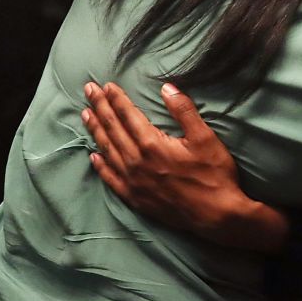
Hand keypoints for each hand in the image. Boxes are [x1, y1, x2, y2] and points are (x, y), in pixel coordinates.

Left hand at [81, 81, 288, 252]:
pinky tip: (93, 156)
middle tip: (88, 90)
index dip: (116, 98)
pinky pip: (111, 179)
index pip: (128, 115)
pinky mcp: (135, 198)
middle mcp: (136, 162)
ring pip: (107, 150)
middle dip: (100, 107)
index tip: (106, 85)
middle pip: (113, 129)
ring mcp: (133, 182)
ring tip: (85, 115)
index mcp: (152, 144)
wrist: (216, 215)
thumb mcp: (205, 138)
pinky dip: (100, 166)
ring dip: (95, 130)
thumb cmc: (214, 175)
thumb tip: (167, 88)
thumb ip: (184, 111)